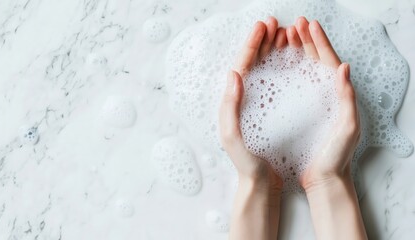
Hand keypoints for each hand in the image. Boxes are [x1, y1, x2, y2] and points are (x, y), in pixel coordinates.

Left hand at [219, 17, 285, 190]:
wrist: (258, 184)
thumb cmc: (246, 164)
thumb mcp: (234, 137)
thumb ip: (230, 107)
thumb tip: (233, 73)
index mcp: (232, 102)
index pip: (241, 64)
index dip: (252, 43)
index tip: (263, 26)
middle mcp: (241, 100)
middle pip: (251, 62)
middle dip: (261, 41)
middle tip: (273, 24)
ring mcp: (254, 105)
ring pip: (262, 70)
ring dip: (270, 51)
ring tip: (282, 35)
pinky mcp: (265, 112)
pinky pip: (271, 82)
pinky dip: (278, 67)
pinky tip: (286, 61)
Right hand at [286, 17, 360, 189]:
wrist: (324, 178)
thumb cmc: (335, 156)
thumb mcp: (347, 127)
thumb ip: (347, 98)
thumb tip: (344, 67)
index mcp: (338, 95)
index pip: (328, 61)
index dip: (319, 42)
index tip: (308, 25)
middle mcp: (325, 95)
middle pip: (316, 61)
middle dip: (306, 41)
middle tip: (295, 25)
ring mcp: (312, 102)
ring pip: (305, 70)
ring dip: (297, 52)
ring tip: (285, 38)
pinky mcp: (301, 112)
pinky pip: (295, 85)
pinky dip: (289, 71)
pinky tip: (280, 65)